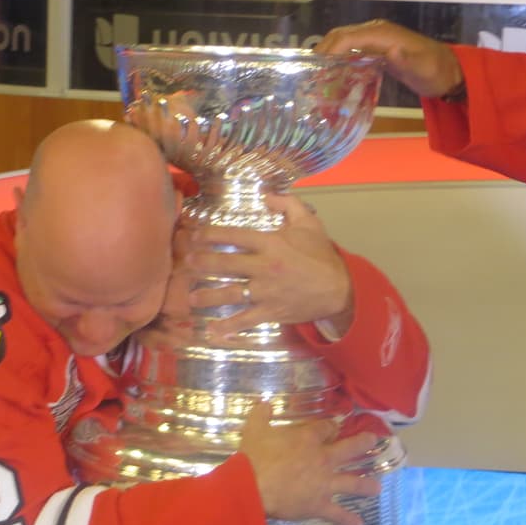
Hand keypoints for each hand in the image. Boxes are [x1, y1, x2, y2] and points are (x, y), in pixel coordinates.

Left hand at [180, 194, 353, 338]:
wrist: (339, 289)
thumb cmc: (321, 254)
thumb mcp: (309, 222)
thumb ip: (287, 204)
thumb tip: (266, 194)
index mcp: (271, 243)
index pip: (235, 236)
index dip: (211, 235)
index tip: (195, 235)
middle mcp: (264, 267)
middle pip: (226, 264)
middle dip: (203, 263)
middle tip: (186, 263)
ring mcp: (266, 292)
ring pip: (231, 293)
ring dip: (208, 296)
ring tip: (191, 297)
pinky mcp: (271, 311)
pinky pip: (246, 320)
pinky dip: (229, 327)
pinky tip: (213, 330)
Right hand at [239, 403, 381, 524]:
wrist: (252, 488)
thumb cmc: (254, 458)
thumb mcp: (254, 430)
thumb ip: (261, 416)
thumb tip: (264, 403)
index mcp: (308, 439)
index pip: (327, 427)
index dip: (332, 426)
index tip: (334, 426)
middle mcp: (323, 459)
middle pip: (351, 449)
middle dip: (364, 444)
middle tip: (373, 441)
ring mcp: (325, 484)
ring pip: (353, 484)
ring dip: (366, 486)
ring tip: (376, 488)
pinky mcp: (319, 505)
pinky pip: (337, 515)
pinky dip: (347, 520)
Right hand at [316, 18, 464, 100]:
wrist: (448, 72)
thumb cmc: (435, 71)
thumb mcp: (423, 68)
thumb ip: (407, 61)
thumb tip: (391, 53)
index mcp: (383, 34)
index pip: (347, 37)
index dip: (328, 51)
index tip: (314, 70)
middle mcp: (376, 31)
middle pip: (340, 35)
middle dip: (322, 52)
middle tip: (307, 74)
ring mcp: (376, 39)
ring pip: (343, 41)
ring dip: (328, 55)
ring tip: (315, 76)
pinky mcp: (376, 49)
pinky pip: (351, 49)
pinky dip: (337, 59)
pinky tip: (332, 75)